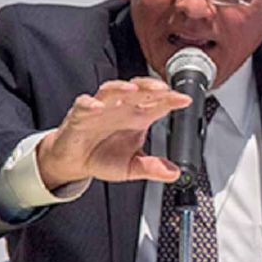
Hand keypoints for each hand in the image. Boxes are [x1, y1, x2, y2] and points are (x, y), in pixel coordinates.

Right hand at [37, 77, 190, 189]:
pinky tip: (96, 106)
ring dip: (122, 88)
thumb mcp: (130, 167)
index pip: (158, 104)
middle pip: (138, 90)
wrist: (75, 161)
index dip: (172, 99)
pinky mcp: (79, 115)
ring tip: (132, 89)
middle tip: (163, 89)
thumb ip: (151, 168)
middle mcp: (122, 109)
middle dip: (151, 87)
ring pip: (112, 90)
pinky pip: (83, 105)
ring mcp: (101, 109)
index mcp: (138, 117)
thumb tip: (173, 173)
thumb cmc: (103, 157)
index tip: (185, 100)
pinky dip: (89, 104)